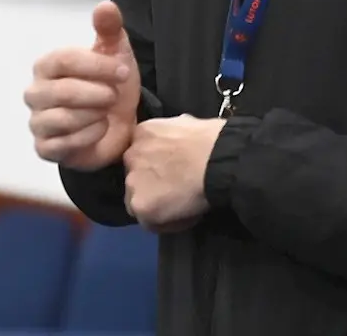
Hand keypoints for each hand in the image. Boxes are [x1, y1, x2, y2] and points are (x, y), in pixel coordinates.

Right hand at [25, 1, 141, 170]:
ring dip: (95, 115)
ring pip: (64, 119)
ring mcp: (37, 122)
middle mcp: (35, 92)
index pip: (65, 60)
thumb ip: (110, 29)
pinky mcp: (44, 148)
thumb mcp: (116, 53)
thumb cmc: (110, 83)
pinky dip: (89, 136)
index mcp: (47, 65)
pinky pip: (64, 144)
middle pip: (63, 91)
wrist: (117, 123)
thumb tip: (105, 6)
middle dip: (98, 94)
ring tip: (106, 111)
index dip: (98, 66)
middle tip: (115, 95)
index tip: (124, 70)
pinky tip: (99, 128)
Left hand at [123, 115, 225, 232]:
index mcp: (142, 132)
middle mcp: (130, 156)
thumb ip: (169, 137)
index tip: (170, 171)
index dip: (155, 166)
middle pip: (135, 177)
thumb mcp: (185, 124)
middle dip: (150, 183)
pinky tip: (183, 216)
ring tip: (178, 204)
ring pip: (138, 200)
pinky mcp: (140, 205)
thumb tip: (175, 147)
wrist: (216, 160)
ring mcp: (132, 181)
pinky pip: (150, 222)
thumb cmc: (210, 140)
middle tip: (173, 187)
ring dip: (154, 203)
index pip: (140, 155)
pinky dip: (165, 222)